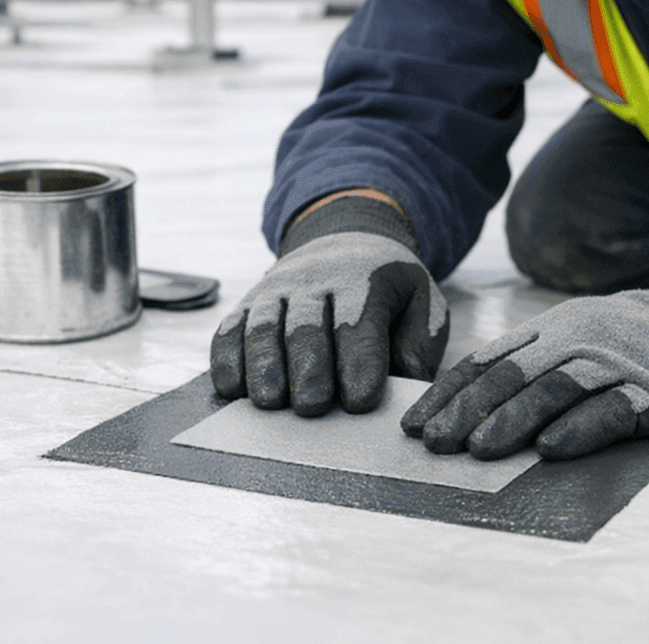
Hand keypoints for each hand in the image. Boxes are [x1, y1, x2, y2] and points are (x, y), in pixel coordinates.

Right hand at [210, 200, 447, 415]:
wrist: (347, 241)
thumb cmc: (388, 290)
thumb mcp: (421, 303)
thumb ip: (418, 344)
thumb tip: (404, 385)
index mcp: (365, 282)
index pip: (360, 324)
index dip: (359, 362)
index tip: (360, 401)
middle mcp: (317, 281)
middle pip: (307, 327)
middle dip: (308, 368)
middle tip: (312, 407)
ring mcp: (277, 291)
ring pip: (264, 327)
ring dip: (263, 366)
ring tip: (269, 402)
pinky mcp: (249, 303)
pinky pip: (230, 329)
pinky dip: (226, 359)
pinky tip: (232, 390)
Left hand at [400, 266, 648, 460]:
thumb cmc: (627, 340)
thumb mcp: (574, 336)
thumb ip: (528, 365)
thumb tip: (464, 409)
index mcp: (553, 330)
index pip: (488, 362)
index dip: (449, 394)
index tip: (415, 425)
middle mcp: (580, 341)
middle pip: (515, 375)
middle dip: (470, 411)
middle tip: (437, 443)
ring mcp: (617, 365)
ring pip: (556, 391)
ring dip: (514, 421)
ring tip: (480, 449)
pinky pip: (613, 412)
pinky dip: (580, 429)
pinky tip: (552, 449)